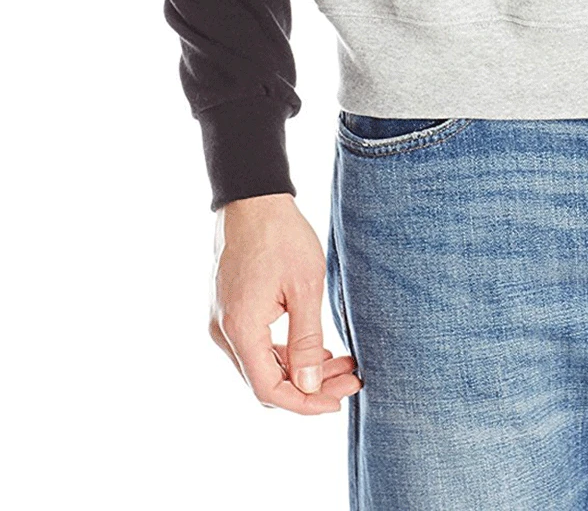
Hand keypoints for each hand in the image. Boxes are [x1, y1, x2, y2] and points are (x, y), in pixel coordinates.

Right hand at [209, 193, 362, 414]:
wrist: (253, 199)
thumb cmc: (281, 236)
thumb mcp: (305, 286)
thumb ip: (306, 339)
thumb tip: (310, 385)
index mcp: (241, 329)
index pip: (268, 390)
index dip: (305, 402)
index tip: (339, 399)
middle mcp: (223, 332)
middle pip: (265, 381)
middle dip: (309, 386)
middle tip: (351, 377)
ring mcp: (222, 322)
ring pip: (261, 366)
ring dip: (299, 370)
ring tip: (342, 363)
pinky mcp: (228, 312)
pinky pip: (255, 347)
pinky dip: (284, 354)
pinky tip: (316, 349)